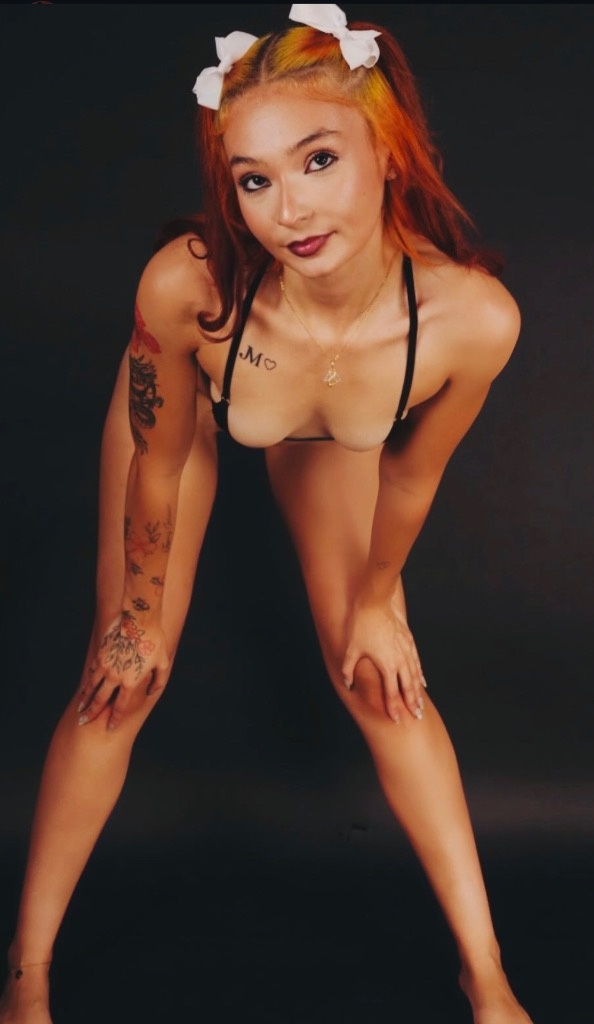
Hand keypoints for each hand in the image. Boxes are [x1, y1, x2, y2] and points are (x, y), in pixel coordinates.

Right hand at [78, 610, 169, 730]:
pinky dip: (89, 680)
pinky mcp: (100, 654)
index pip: (120, 707)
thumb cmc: (155, 641)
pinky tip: (86, 685)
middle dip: (91, 713)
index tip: (109, 727)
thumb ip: (158, 681)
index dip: (114, 719)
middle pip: (100, 700)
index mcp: (130, 683)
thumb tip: (151, 692)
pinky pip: (92, 671)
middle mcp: (115, 677)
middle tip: (84, 722)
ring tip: (80, 707)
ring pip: (92, 686)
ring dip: (85, 698)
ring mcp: (105, 665)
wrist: (139, 619)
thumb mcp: (163, 663)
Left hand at [342, 593, 424, 722]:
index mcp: (386, 665)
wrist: (376, 601)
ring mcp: (406, 650)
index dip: (394, 708)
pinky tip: (422, 681)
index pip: (391, 693)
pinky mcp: (409, 641)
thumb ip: (349, 668)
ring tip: (420, 704)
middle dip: (412, 704)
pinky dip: (419, 674)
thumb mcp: (351, 649)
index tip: (398, 720)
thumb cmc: (362, 625)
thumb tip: (347, 683)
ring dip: (417, 692)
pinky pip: (416, 662)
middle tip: (417, 717)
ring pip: (415, 676)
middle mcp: (400, 660)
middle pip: (408, 687)